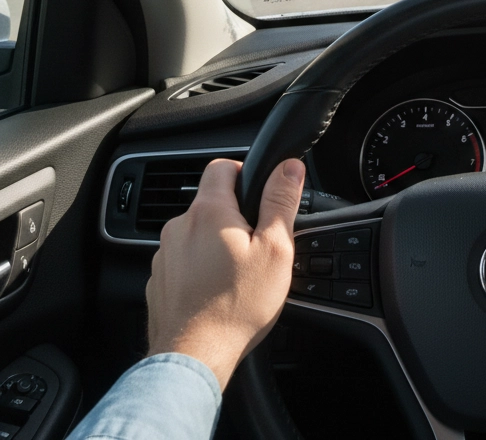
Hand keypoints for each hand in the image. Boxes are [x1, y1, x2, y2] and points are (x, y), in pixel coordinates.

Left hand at [146, 157, 304, 389]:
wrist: (193, 359)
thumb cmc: (237, 306)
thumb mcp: (275, 249)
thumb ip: (281, 201)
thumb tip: (288, 167)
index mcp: (209, 212)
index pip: (222, 166)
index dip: (244, 171)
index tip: (260, 193)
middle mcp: (179, 227)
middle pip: (210, 203)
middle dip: (234, 216)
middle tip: (257, 244)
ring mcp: (164, 256)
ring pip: (196, 234)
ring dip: (215, 243)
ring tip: (238, 273)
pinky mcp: (158, 282)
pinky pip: (183, 261)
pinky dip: (199, 268)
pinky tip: (217, 291)